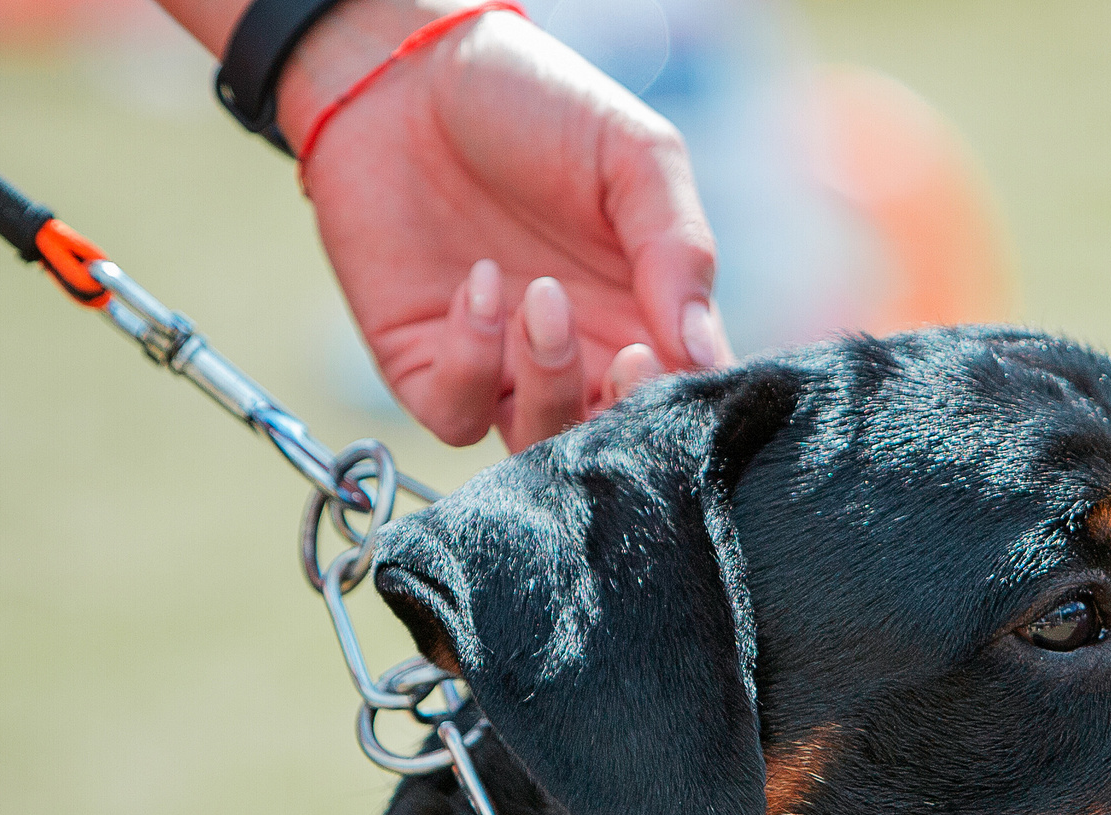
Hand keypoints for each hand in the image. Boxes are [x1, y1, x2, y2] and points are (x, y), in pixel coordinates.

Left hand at [274, 0, 732, 448]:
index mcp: (643, 315)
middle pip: (616, 441)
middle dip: (624, 418)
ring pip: (541, 446)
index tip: (674, 359)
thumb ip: (680, 250)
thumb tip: (703, 353)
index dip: (684, 401)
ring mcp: (502, 368)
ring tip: (542, 297)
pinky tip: (475, 281)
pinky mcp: (427, 367)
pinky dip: (472, 363)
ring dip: (551, 390)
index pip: (682, 396)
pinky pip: (458, 416)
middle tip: (627, 355)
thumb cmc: (534, 103)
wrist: (408, 71)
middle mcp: (578, 355)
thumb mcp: (635, 158)